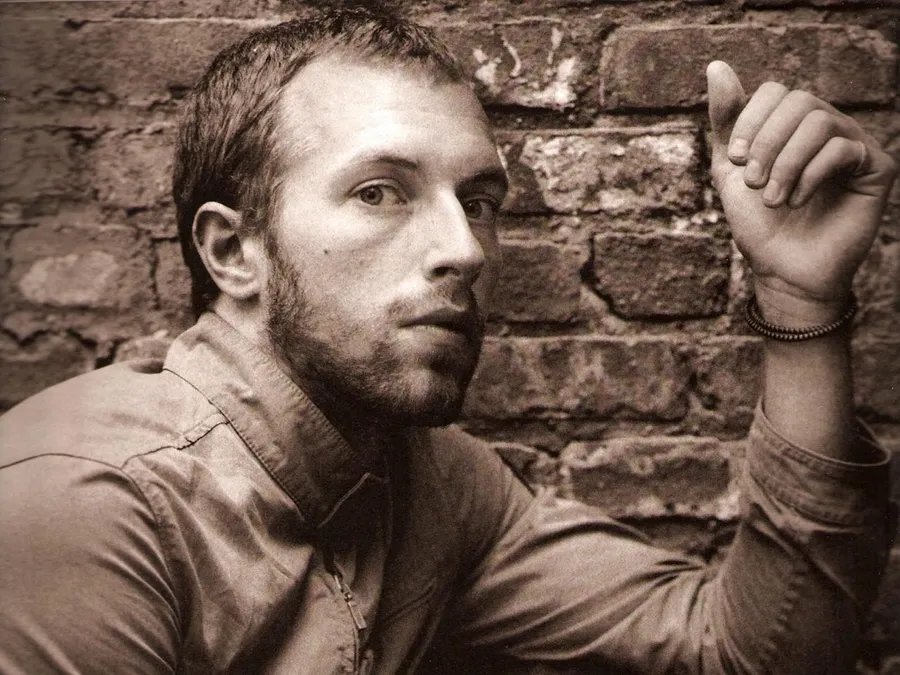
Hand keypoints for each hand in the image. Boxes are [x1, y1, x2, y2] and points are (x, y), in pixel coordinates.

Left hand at [706, 61, 896, 322]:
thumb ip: (726, 118)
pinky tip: (796, 202)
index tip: (734, 161)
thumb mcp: (730, 168)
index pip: (774, 91)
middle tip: (752, 181)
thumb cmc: (758, 223)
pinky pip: (843, 149)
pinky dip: (810, 175)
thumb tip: (716, 65)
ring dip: (786, 162)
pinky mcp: (877, 168)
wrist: (782, 271)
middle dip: (766, 142)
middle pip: (798, 101)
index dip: (750, 121)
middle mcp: (826, 128)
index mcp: (792, 125)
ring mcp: (854, 145)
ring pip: (820, 121)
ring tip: (772, 198)